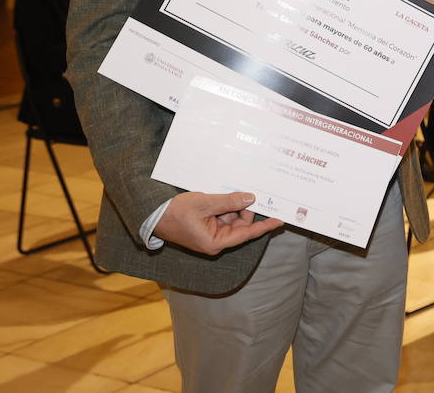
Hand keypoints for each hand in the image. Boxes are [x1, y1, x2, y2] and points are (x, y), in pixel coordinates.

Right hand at [153, 191, 283, 255]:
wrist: (154, 214)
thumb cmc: (176, 213)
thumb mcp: (205, 203)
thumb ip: (229, 201)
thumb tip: (250, 199)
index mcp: (216, 242)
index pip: (247, 233)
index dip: (264, 226)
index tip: (280, 220)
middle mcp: (216, 240)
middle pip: (240, 223)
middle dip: (243, 208)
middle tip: (245, 191)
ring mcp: (211, 233)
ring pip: (232, 217)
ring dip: (232, 205)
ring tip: (224, 192)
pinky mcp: (207, 226)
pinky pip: (222, 215)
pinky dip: (225, 206)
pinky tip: (222, 195)